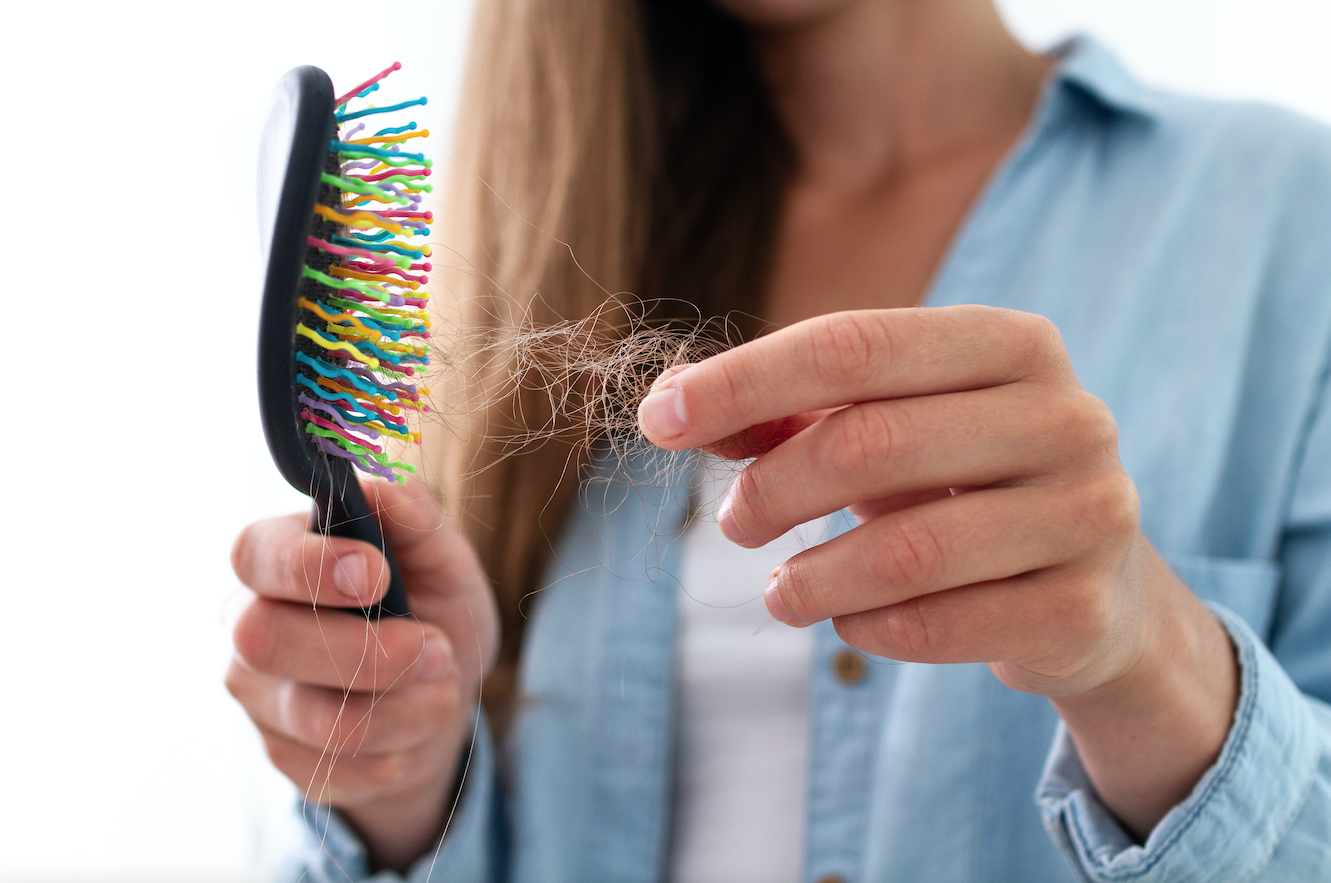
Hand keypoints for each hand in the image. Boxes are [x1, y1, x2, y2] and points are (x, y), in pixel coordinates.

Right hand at [227, 479, 496, 870]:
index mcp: (278, 560)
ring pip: (321, 718)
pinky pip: (342, 768)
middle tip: (435, 647)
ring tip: (443, 680)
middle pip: (268, 641)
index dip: (307, 567)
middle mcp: (248, 627)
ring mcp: (260, 699)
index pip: (254, 555)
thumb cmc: (433, 609)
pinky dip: (403, 748)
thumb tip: (379, 485)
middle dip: (369, 651)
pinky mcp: (284, 758)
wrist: (444, 694)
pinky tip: (418, 725)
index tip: (377, 575)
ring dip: (407, 705)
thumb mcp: (443, 558)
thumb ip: (414, 517)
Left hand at [638, 306, 1237, 836]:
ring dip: (811, 579)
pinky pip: (939, 627)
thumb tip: (669, 404)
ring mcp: (1089, 514)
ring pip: (905, 550)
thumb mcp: (887, 427)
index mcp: (1011, 344)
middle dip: (772, 489)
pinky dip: (867, 630)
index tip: (657, 420)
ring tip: (780, 591)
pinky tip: (849, 623)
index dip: (741, 382)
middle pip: (868, 442)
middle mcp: (1067, 417)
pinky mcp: (1083, 610)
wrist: (1094, 588)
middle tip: (734, 523)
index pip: (850, 345)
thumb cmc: (963, 485)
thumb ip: (785, 410)